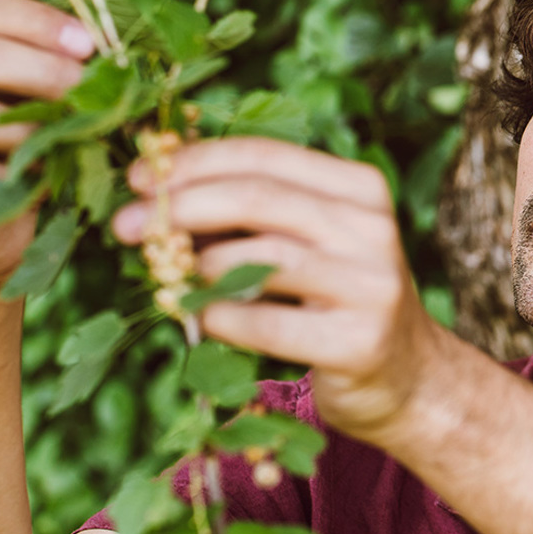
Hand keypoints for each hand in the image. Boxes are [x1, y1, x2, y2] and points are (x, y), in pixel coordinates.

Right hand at [0, 0, 94, 296]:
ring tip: (76, 142)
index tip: (89, 45)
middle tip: (93, 94)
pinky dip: (16, 179)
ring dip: (35, 130)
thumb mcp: (39, 108)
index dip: (38, 21)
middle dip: (46, 73)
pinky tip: (47, 184)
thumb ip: (58, 76)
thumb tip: (114, 58)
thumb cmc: (23, 160)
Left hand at [111, 137, 449, 438]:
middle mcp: (371, 228)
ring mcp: (369, 285)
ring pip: (259, 257)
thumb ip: (255, 210)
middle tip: (127, 226)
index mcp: (360, 188)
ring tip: (169, 276)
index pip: (264, 156)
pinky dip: (219, 318)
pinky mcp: (358, 340)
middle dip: (179, 206)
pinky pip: (265, 322)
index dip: (194, 163)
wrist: (406, 377)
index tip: (139, 178)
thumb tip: (158, 185)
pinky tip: (202, 319)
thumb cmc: (337, 299)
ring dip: (196, 265)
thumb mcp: (312, 239)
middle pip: (258, 198)